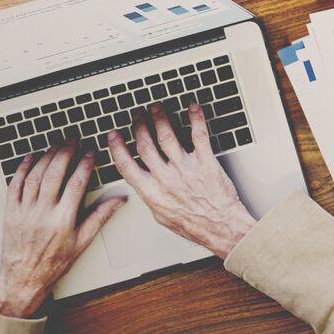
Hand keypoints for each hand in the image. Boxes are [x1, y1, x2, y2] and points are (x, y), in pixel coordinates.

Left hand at [0, 144, 123, 317]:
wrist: (23, 279)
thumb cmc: (53, 263)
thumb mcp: (82, 242)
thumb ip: (100, 217)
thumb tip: (119, 200)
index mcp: (63, 219)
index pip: (76, 183)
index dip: (85, 164)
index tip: (91, 152)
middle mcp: (42, 213)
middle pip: (54, 174)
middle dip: (65, 152)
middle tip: (72, 140)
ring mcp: (24, 212)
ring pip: (35, 176)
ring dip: (46, 157)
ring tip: (56, 145)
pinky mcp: (10, 213)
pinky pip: (14, 185)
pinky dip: (22, 169)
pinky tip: (30, 158)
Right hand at [105, 104, 256, 259]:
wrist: (220, 227)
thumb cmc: (193, 224)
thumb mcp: (161, 215)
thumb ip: (151, 196)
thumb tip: (143, 184)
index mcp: (151, 192)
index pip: (126, 166)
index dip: (117, 148)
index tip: (113, 135)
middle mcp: (166, 178)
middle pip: (146, 145)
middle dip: (139, 126)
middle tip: (137, 114)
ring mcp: (186, 168)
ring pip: (168, 137)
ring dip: (161, 118)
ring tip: (156, 107)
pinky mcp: (206, 162)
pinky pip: (200, 136)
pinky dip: (196, 119)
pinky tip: (193, 108)